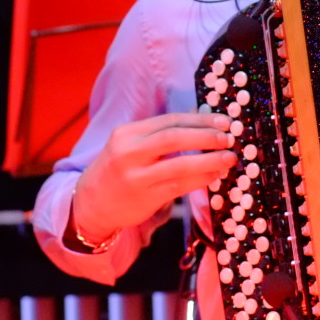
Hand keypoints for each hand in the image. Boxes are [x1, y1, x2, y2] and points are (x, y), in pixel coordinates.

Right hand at [72, 111, 236, 241]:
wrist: (91, 203)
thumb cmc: (117, 169)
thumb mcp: (130, 145)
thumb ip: (161, 132)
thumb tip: (199, 116)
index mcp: (126, 133)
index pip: (169, 121)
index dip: (199, 120)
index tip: (223, 122)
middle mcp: (128, 152)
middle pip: (174, 138)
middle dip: (206, 137)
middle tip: (229, 138)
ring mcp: (136, 176)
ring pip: (180, 165)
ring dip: (209, 161)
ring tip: (229, 158)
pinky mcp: (145, 198)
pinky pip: (180, 186)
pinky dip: (200, 179)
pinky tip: (214, 175)